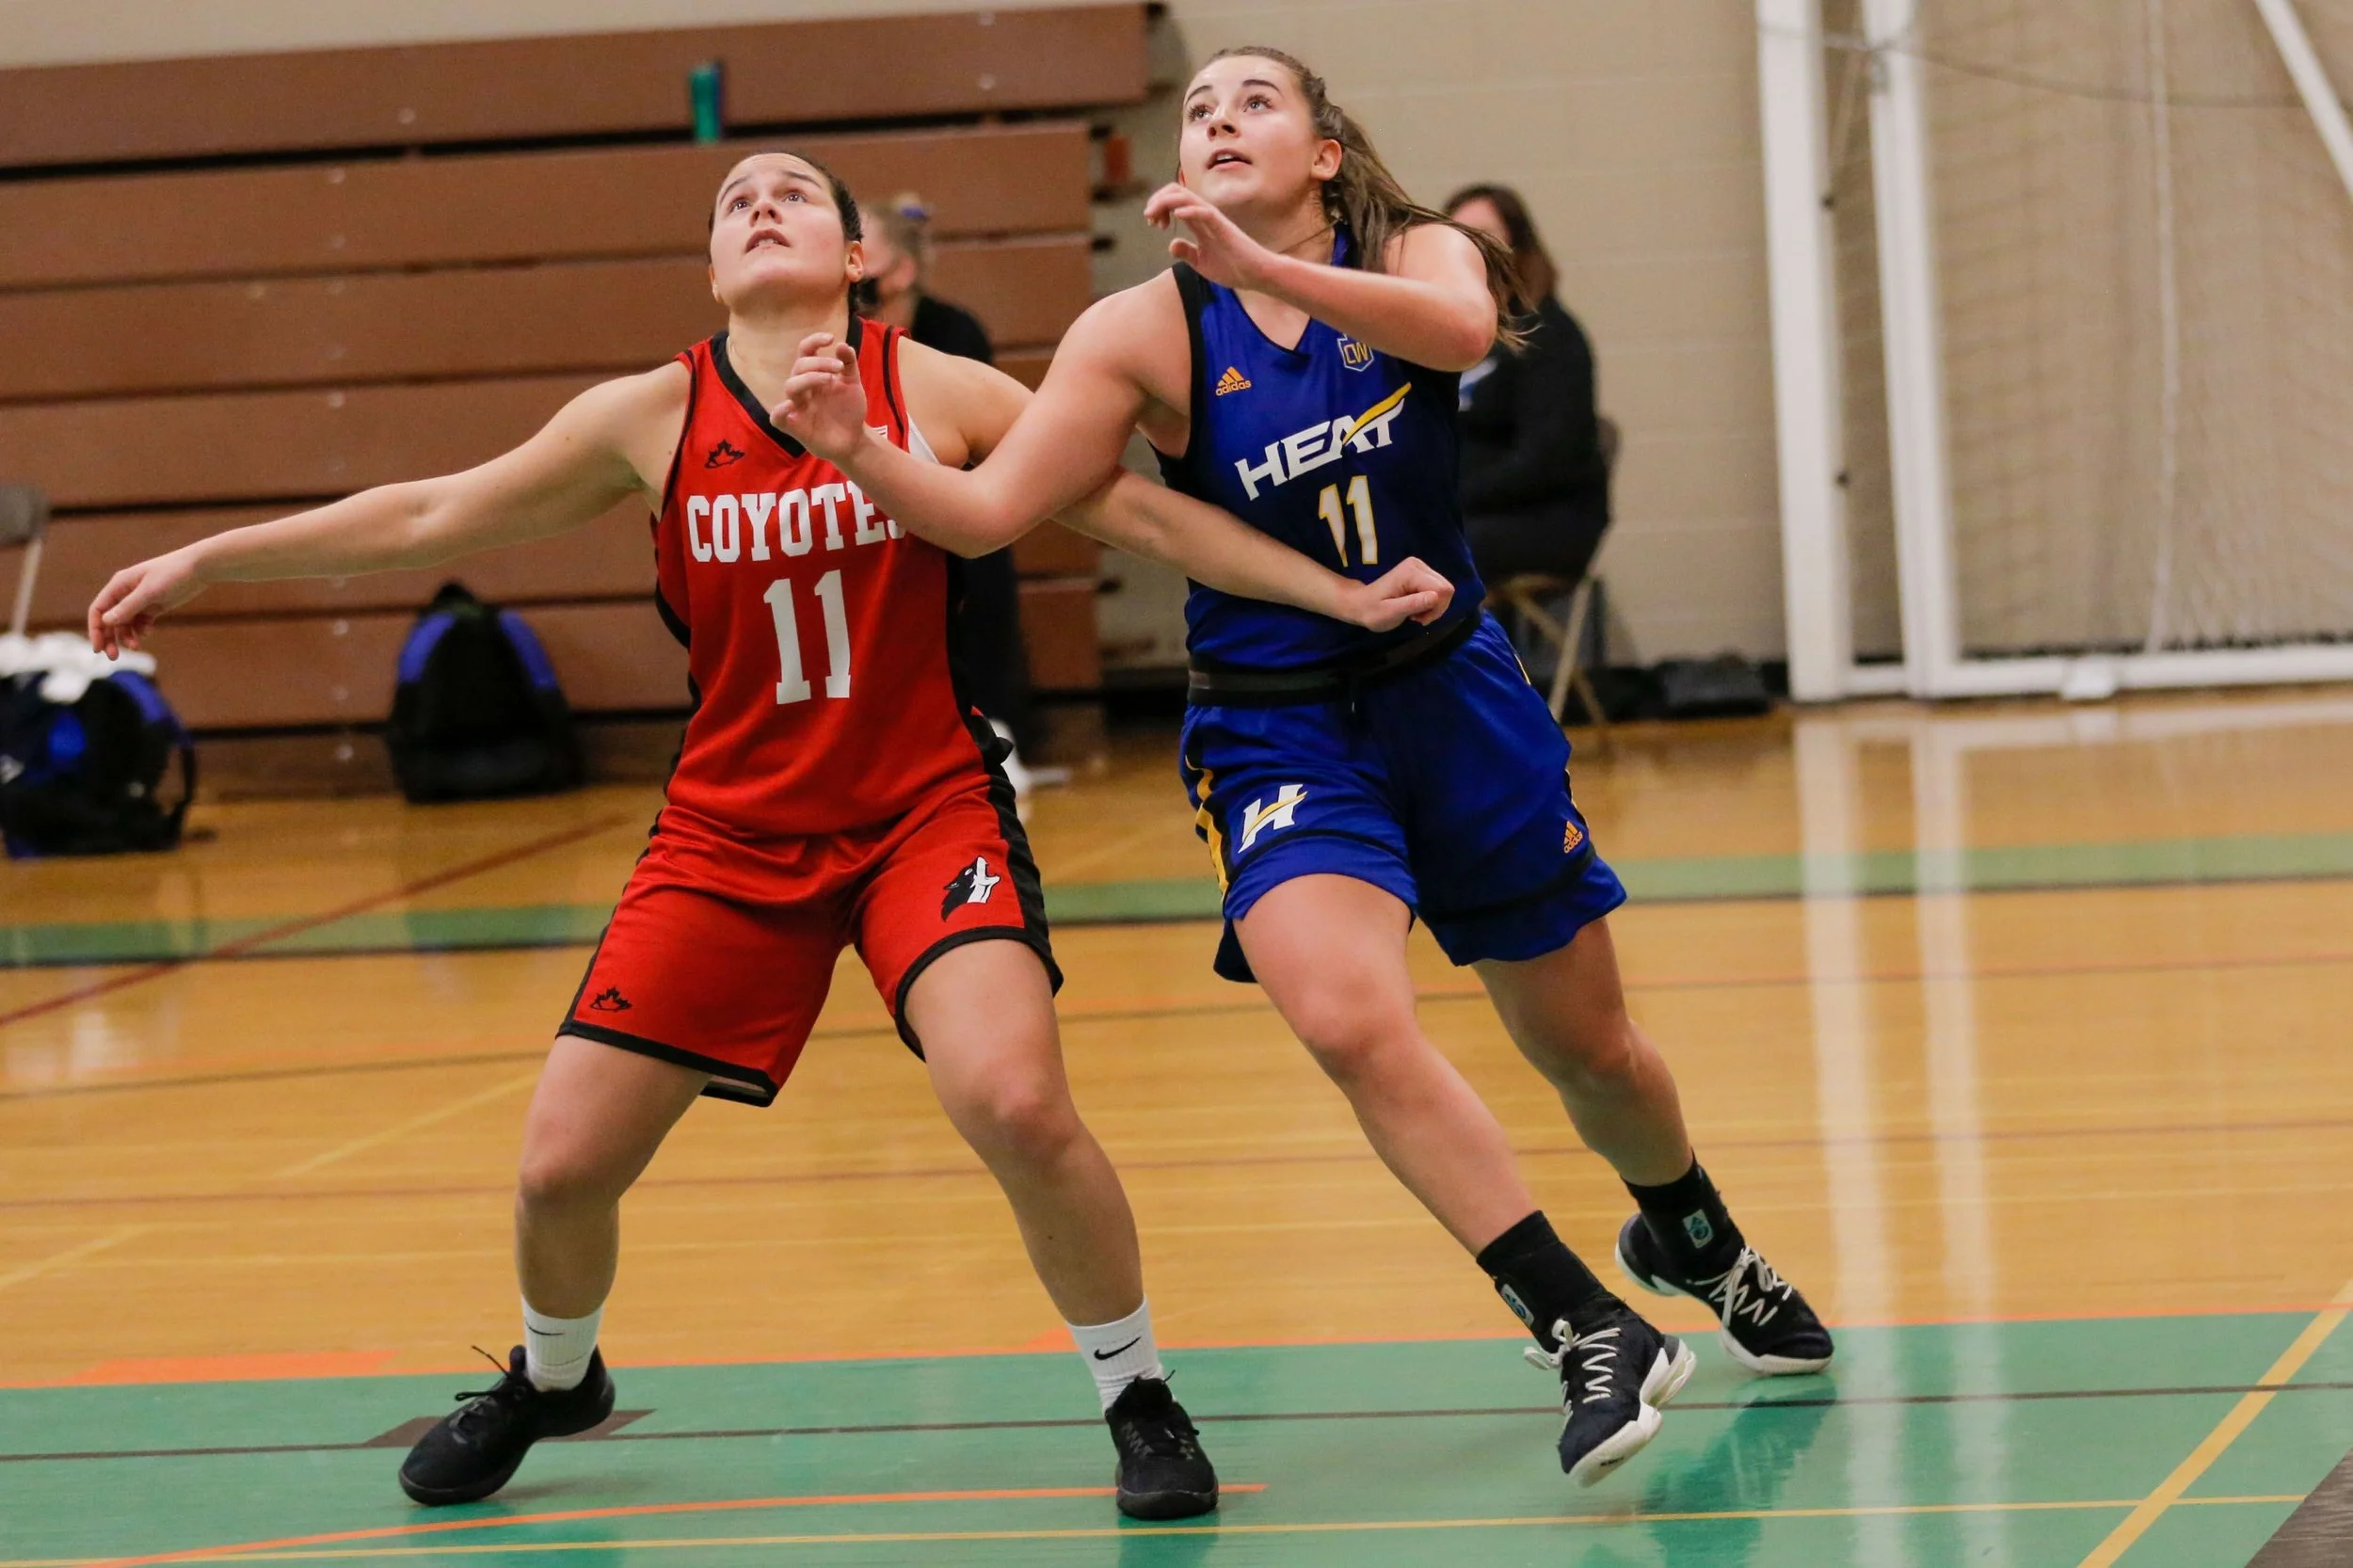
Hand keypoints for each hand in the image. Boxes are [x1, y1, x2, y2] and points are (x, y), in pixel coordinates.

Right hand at [87, 547, 207, 658]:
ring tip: (136, 646)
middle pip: (110, 620)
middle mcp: (125, 593)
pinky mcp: (153, 606)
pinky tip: (149, 632)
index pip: (99, 610)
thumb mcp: (149, 592)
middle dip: (110, 638)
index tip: (98, 648)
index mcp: (119, 585)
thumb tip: (105, 621)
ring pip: (125, 624)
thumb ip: (128, 607)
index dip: (96, 629)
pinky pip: (140, 623)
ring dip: (127, 636)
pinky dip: (141, 630)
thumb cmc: (172, 574)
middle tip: (113, 656)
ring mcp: (139, 601)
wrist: (199, 568)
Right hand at [773, 333, 872, 463]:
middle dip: (819, 363)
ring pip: (790, 386)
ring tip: (830, 380)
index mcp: (814, 375)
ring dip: (808, 378)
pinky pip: (777, 417)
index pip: (805, 352)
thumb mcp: (852, 384)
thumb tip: (842, 345)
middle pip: (799, 367)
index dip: (813, 342)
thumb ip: (848, 364)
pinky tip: (792, 405)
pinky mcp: (794, 426)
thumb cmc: (848, 410)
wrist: (853, 439)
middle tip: (839, 368)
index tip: (830, 338)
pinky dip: (780, 410)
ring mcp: (797, 406)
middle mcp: (803, 388)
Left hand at [1145, 182, 1277, 290]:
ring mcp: (1214, 219)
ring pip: (1186, 197)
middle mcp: (1204, 215)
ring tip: (1153, 217)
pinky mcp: (1223, 227)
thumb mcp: (1201, 262)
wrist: (1255, 274)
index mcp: (1199, 221)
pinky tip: (1177, 217)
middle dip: (1157, 200)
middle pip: (1176, 191)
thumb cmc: (1232, 268)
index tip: (1153, 225)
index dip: (1158, 207)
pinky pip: (1204, 212)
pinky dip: (1189, 211)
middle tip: (1149, 219)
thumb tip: (1171, 245)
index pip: (1174, 200)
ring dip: (1165, 203)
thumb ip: (1186, 252)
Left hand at [1341, 557, 1453, 631]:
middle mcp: (1418, 565)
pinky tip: (1416, 607)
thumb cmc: (1372, 611)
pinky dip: (1430, 602)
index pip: (1443, 589)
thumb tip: (1435, 597)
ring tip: (1414, 613)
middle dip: (1436, 608)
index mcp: (1411, 572)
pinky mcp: (1421, 572)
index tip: (1419, 619)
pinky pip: (1438, 589)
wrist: (1360, 604)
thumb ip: (1413, 604)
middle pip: (1446, 588)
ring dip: (1433, 606)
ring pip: (1444, 589)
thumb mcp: (1391, 613)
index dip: (1436, 608)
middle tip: (1417, 617)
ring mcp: (1420, 567)